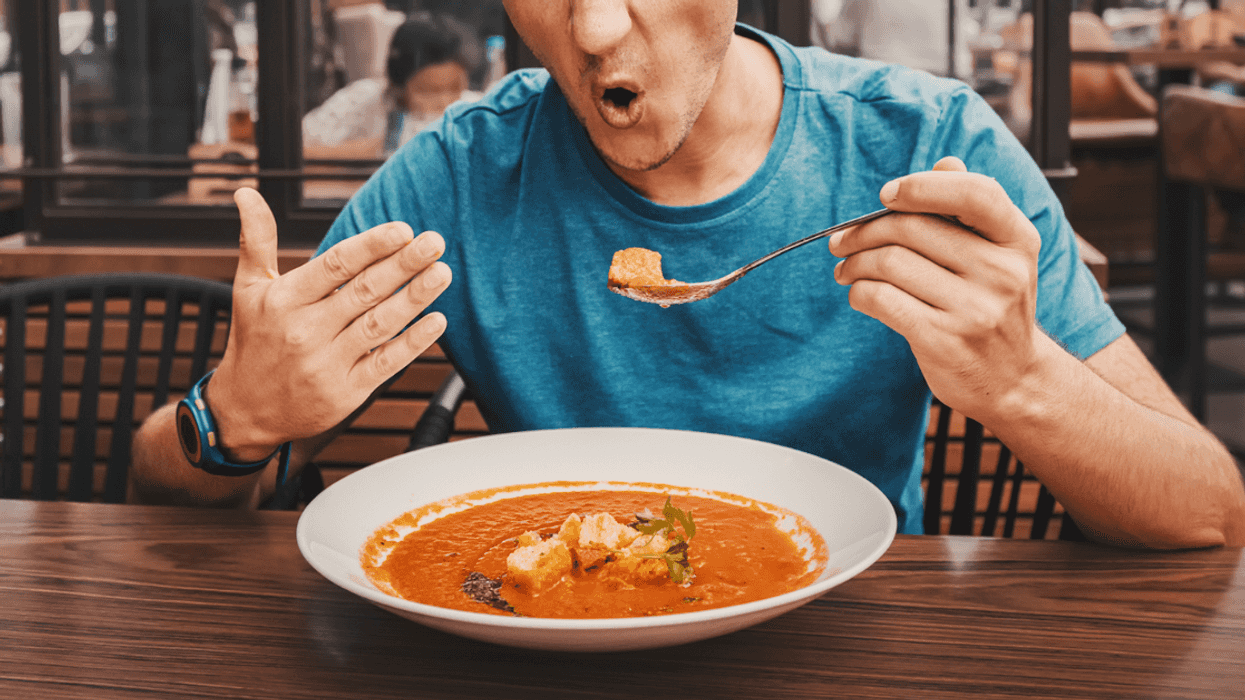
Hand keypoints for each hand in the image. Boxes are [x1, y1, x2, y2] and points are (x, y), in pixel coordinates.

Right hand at [207, 188, 451, 460]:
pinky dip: (413, 342)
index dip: (371, 246)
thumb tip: (247, 192)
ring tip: (442, 273)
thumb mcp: (248, 289)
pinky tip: (437, 320)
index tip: (403, 229)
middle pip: (364, 292)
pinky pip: (386, 363)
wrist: (246, 411)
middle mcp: (305, 331)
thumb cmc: (254, 341)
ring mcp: (327, 364)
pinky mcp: (347, 392)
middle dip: (403, 265)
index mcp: (285, 300)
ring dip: (415, 298)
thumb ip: (256, 240)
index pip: (335, 266)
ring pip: (379, 325)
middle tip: (435, 242)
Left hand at [827, 157, 1044, 420]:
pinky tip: (859, 294)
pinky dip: (859, 292)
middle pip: (913, 228)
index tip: (885, 196)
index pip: (974, 192)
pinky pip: (881, 299)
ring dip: (854, 263)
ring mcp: (975, 308)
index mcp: (1017, 239)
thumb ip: (972, 209)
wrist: (1013, 380)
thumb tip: (945, 161)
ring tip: (845, 269)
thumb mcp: (1000, 255)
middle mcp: (1002, 272)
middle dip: (864, 231)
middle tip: (842, 242)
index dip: (922, 186)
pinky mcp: (943, 339)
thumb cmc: (994, 308)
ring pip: (890, 262)